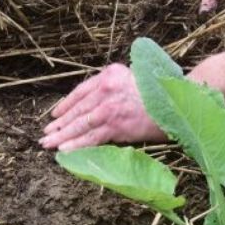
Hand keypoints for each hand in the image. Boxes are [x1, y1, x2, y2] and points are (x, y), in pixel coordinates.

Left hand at [39, 64, 164, 150]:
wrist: (178, 102)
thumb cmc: (160, 93)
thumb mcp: (133, 78)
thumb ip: (114, 86)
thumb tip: (96, 104)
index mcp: (110, 74)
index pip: (81, 91)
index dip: (66, 105)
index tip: (55, 116)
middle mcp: (106, 88)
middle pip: (77, 109)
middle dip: (60, 123)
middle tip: (46, 134)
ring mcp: (109, 107)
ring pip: (80, 124)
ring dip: (62, 136)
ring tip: (48, 143)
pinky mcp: (115, 125)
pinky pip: (91, 137)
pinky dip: (76, 144)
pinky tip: (64, 150)